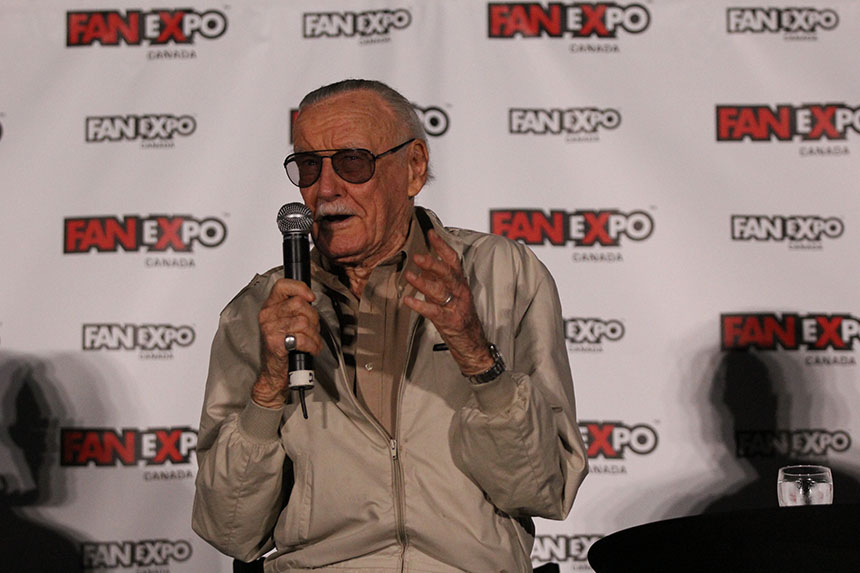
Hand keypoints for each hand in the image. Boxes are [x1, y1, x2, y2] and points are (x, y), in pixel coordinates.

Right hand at [253, 278, 321, 407]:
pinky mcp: (276, 344)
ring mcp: (270, 330)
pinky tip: (311, 348)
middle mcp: (267, 316)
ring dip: (315, 334)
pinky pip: (303, 338)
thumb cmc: (282, 347)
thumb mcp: (286, 322)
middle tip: (312, 328)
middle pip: (300, 304)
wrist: (274, 372)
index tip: (310, 297)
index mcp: (269, 307)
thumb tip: (310, 299)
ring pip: (305, 322)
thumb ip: (295, 308)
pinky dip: (313, 345)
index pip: (282, 285)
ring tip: (312, 341)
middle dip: (314, 317)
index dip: (300, 288)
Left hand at [403, 230, 493, 375]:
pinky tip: (407, 300)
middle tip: (417, 256)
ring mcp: (456, 306)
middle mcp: (460, 291)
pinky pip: (434, 312)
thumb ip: (438, 280)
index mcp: (460, 282)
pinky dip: (420, 305)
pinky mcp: (451, 321)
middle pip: (448, 273)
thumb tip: (422, 264)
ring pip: (441, 291)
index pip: (453, 260)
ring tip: (409, 276)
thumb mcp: (450, 294)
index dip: (442, 246)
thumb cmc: (459, 317)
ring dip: (423, 283)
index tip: (430, 233)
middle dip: (433, 263)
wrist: (473, 344)